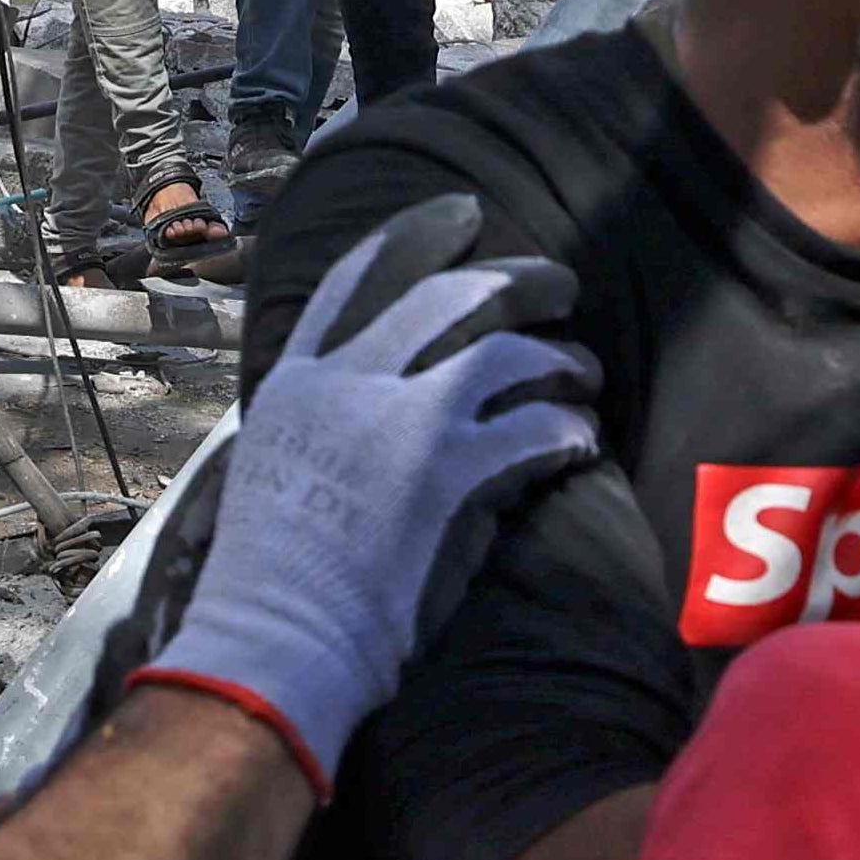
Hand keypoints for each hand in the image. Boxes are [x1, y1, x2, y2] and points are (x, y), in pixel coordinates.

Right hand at [126, 195, 599, 779]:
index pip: (359, 279)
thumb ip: (330, 419)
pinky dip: (567, 429)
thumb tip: (401, 397)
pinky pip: (535, 429)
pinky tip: (580, 440)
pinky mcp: (451, 476)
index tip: (465, 217)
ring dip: (558, 361)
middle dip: (519, 281)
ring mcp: (401, 425)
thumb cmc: (275, 580)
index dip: (419, 238)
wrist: (276, 642)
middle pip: (450, 298)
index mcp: (299, 381)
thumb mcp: (278, 469)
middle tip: (561, 285)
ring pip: (505, 355)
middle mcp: (347, 385)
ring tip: (583, 377)